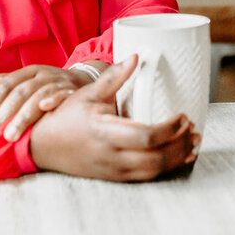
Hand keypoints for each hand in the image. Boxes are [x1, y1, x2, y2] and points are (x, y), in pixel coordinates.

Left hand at [0, 63, 102, 143]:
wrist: (85, 81)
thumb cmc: (50, 86)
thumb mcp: (29, 82)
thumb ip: (6, 85)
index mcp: (28, 72)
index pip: (3, 87)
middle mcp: (42, 74)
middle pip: (17, 93)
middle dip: (0, 116)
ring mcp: (58, 82)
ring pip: (37, 95)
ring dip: (22, 116)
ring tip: (10, 137)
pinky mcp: (74, 91)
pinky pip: (63, 93)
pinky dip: (54, 99)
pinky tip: (44, 108)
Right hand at [30, 54, 199, 180]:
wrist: (41, 146)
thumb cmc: (65, 117)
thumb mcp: (88, 93)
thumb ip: (114, 77)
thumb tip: (136, 56)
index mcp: (105, 132)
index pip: (146, 136)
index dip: (170, 129)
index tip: (183, 116)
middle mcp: (111, 155)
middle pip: (156, 158)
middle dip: (181, 145)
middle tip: (194, 129)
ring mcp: (113, 170)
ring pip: (154, 171)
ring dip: (177, 158)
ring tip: (192, 143)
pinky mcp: (115, 177)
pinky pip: (146, 177)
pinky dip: (165, 168)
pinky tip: (177, 156)